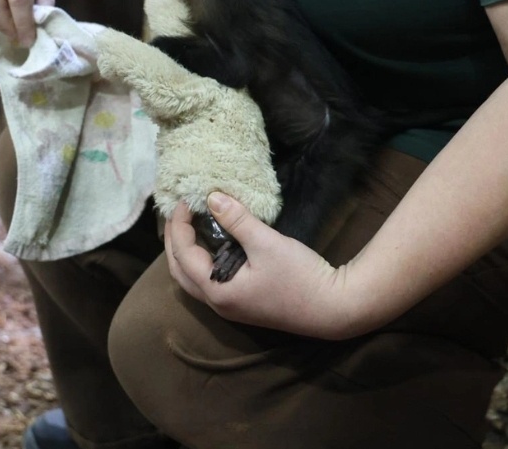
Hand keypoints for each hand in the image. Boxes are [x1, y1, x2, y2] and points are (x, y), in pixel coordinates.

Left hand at [164, 193, 353, 338]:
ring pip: (193, 280)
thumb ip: (237, 220)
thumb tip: (212, 198)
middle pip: (180, 272)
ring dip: (186, 254)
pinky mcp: (244, 305)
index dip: (179, 226)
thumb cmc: (300, 277)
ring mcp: (230, 307)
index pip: (183, 255)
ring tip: (189, 227)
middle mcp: (218, 304)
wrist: (333, 309)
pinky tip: (213, 245)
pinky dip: (202, 262)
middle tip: (178, 213)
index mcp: (217, 291)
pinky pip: (210, 282)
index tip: (184, 200)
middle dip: (174, 242)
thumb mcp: (267, 243)